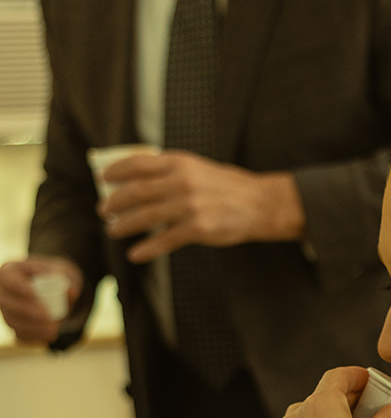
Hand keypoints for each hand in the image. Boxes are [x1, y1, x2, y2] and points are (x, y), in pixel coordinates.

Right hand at [0, 257, 81, 344]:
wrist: (49, 287)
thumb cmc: (52, 276)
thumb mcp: (60, 270)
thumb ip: (66, 278)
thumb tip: (72, 292)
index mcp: (9, 273)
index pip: (10, 281)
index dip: (20, 289)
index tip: (35, 295)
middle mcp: (3, 292)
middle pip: (7, 303)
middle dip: (26, 311)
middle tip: (46, 315)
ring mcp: (6, 311)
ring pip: (13, 321)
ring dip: (32, 327)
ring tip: (53, 329)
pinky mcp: (15, 326)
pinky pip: (20, 334)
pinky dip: (34, 336)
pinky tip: (50, 336)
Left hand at [97, 151, 304, 260]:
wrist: (260, 204)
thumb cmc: (228, 187)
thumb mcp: (198, 168)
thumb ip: (170, 171)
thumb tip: (137, 180)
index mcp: (180, 163)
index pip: (138, 163)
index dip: (116, 171)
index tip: (103, 178)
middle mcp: (182, 182)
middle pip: (136, 192)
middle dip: (114, 202)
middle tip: (104, 210)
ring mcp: (190, 206)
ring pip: (145, 217)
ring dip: (124, 225)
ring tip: (113, 230)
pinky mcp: (198, 229)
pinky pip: (164, 240)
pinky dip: (146, 249)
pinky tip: (135, 254)